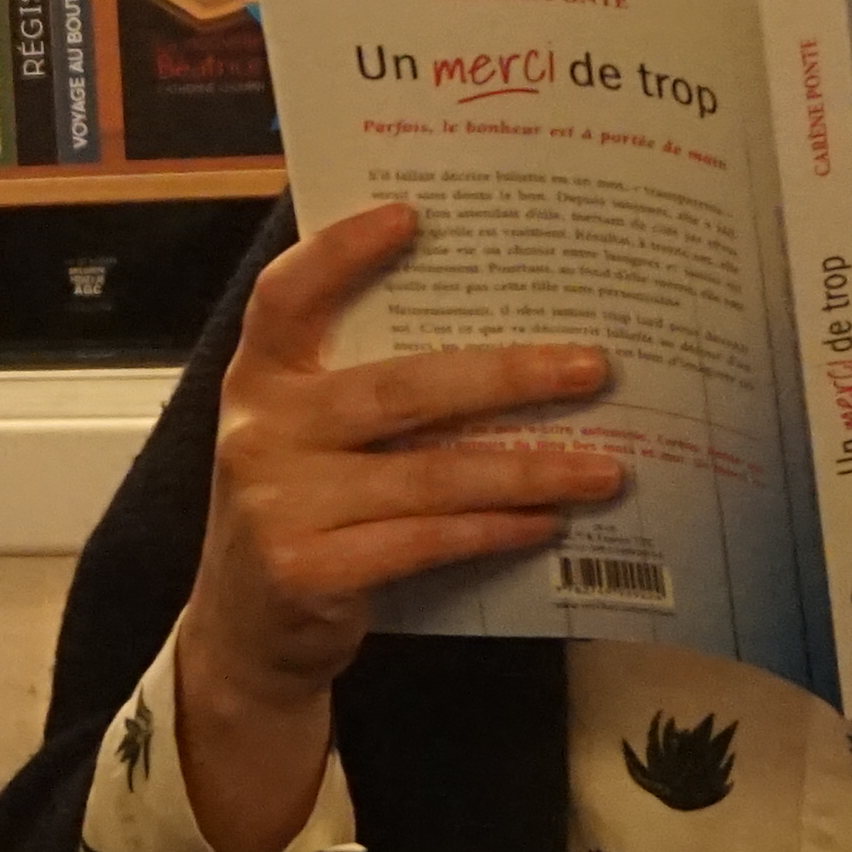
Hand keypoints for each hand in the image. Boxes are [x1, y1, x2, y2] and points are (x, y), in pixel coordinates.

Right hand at [179, 205, 620, 851]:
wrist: (245, 635)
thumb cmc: (302, 514)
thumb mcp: (305, 439)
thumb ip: (361, 388)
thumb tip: (503, 335)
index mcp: (259, 380)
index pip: (286, 297)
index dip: (339, 253)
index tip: (411, 216)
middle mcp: (258, 432)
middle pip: (396, 389)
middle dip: (506, 377)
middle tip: (594, 369)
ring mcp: (277, 502)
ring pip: (427, 474)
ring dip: (528, 469)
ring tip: (606, 468)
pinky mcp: (306, 569)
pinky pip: (423, 541)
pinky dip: (492, 531)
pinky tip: (546, 524)